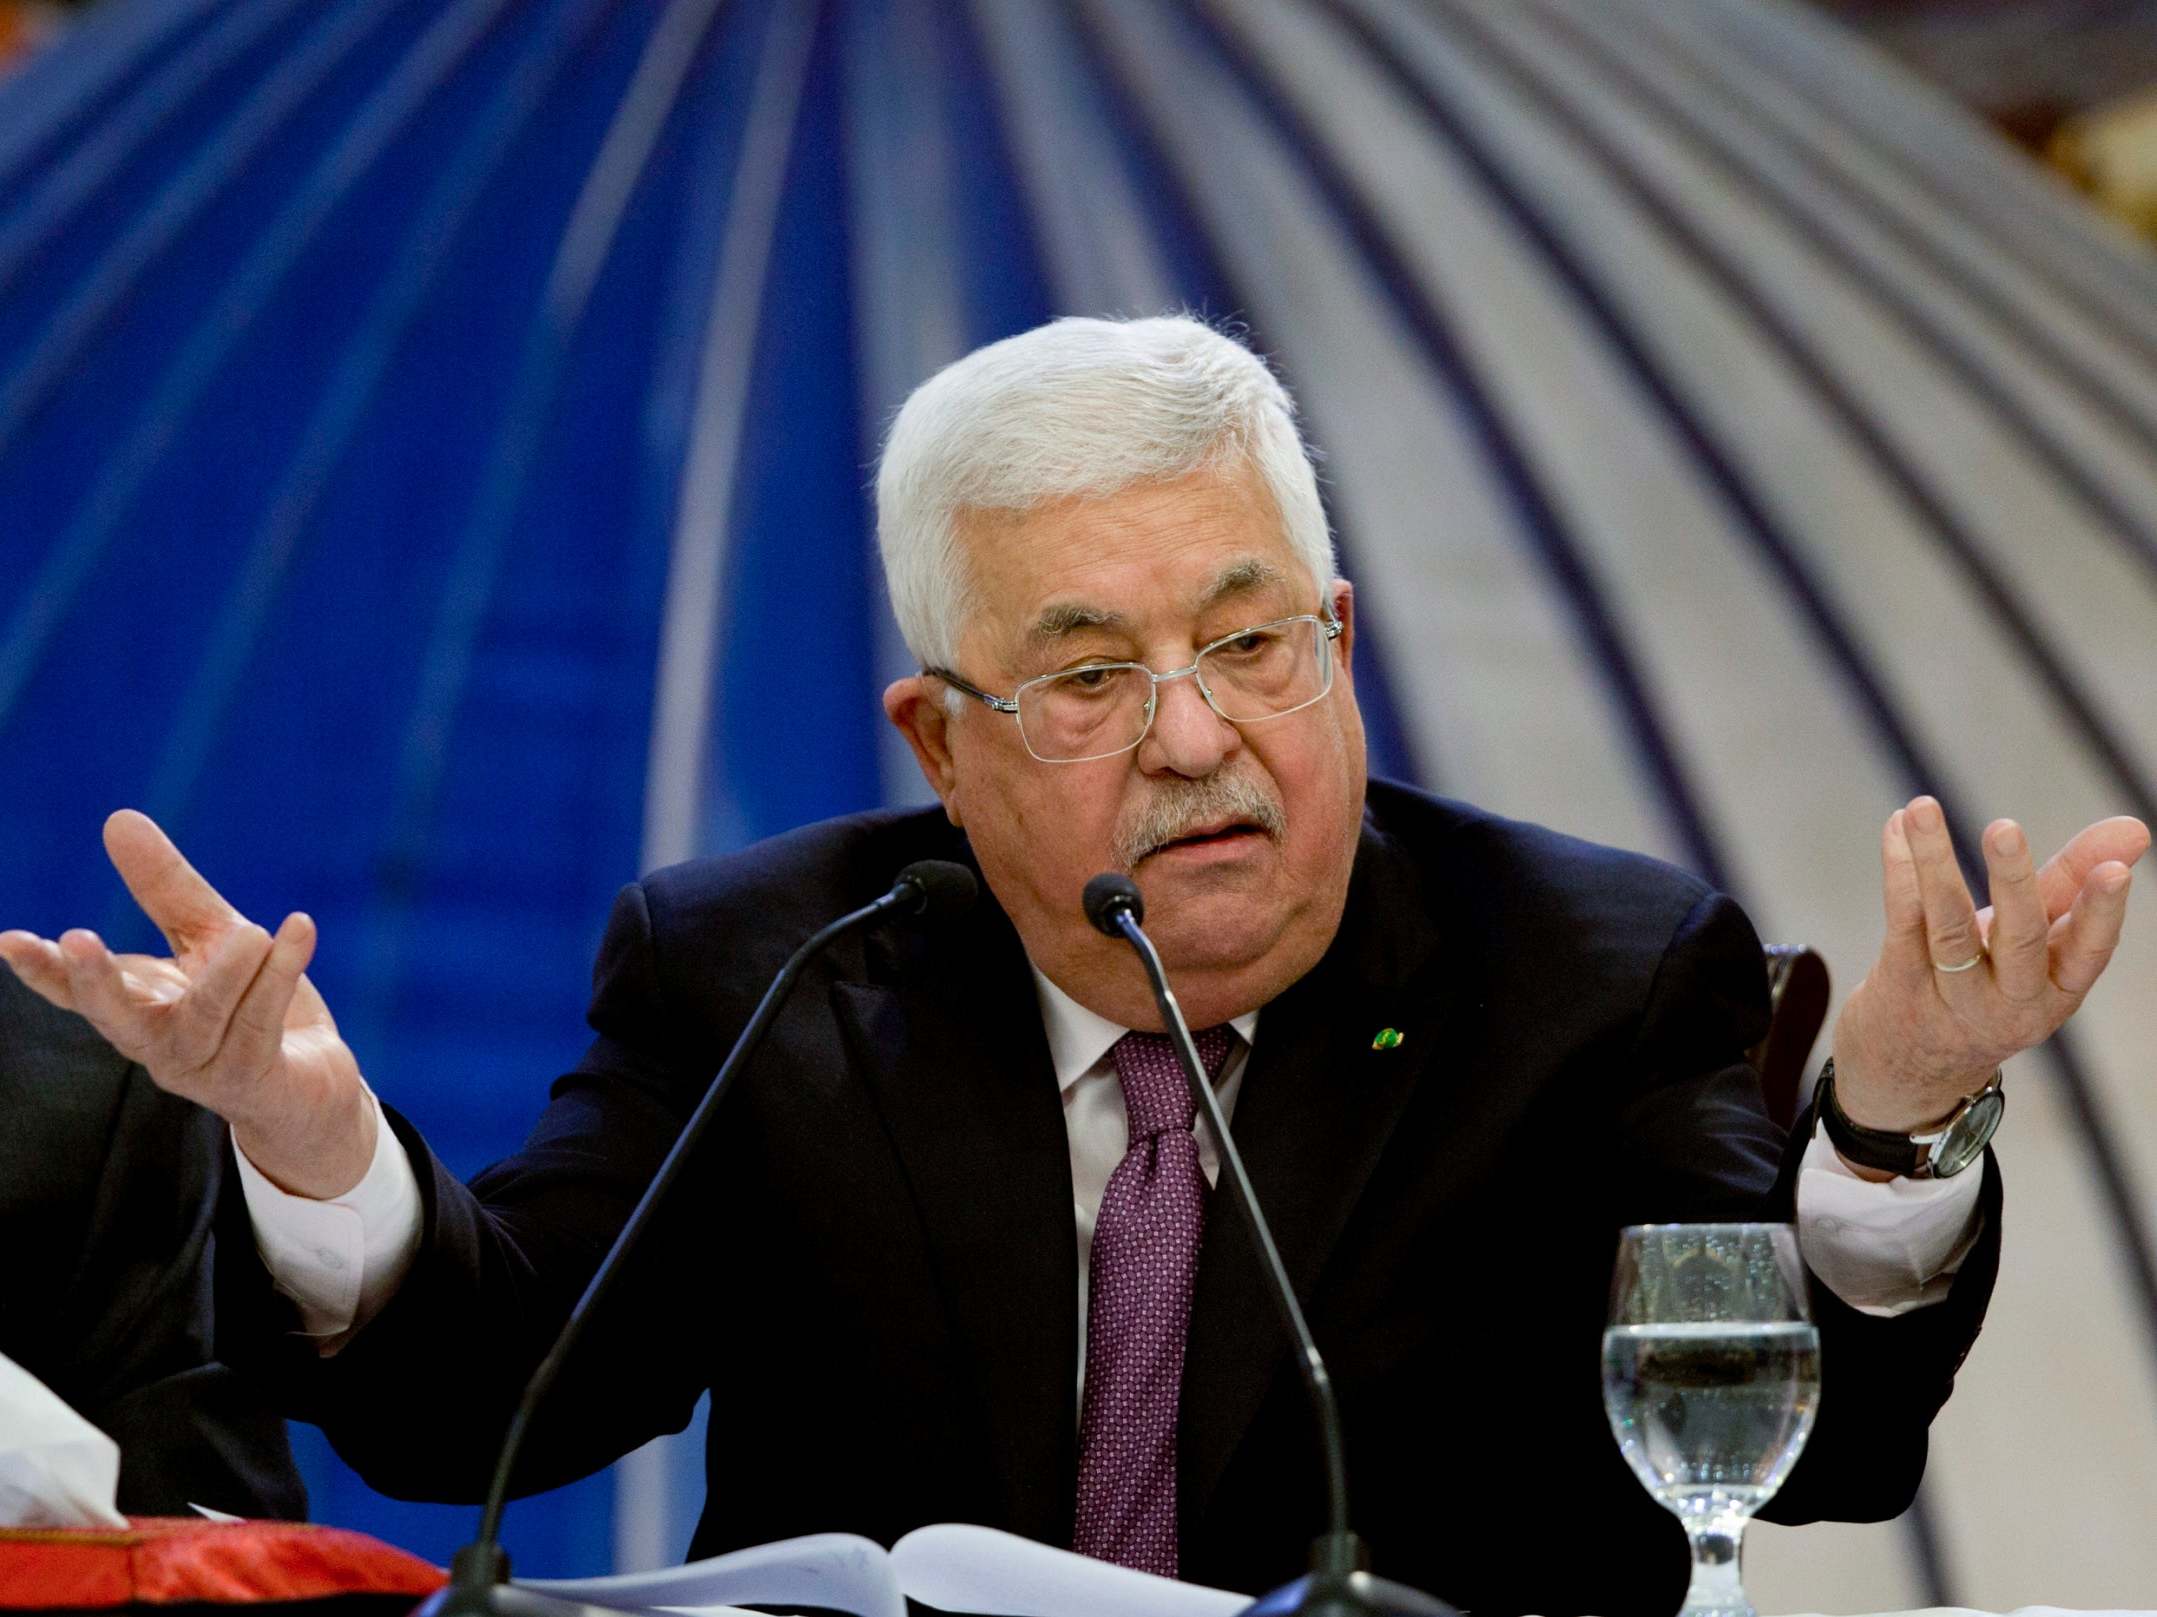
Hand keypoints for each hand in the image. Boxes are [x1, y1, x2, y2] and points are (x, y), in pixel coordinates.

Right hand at [0, 811, 374, 1197]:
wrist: (311, 1086)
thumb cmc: (251, 1005)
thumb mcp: (209, 936)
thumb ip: (165, 887)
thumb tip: (117, 817)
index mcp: (140, 1006)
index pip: (80, 992)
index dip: (44, 970)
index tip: (10, 941)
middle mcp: (160, 1044)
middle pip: (117, 1018)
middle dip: (95, 981)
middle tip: (75, 938)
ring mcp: (205, 1068)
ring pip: (206, 1015)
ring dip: (227, 971)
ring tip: (252, 932)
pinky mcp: (255, 1080)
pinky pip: (262, 1022)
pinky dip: (281, 973)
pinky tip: (299, 928)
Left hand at [1832, 795, 2147, 1136]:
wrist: (1910, 1066)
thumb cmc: (1988, 985)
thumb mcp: (2039, 946)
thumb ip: (2076, 884)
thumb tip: (2135, 828)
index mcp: (2055, 991)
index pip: (2087, 953)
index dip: (2101, 913)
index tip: (2115, 870)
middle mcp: (2007, 1001)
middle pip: (2016, 940)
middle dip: (2014, 882)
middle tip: (2004, 827)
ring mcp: (1951, 996)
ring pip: (1947, 926)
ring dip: (1932, 863)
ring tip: (1922, 809)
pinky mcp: (1899, 983)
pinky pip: (1903, 920)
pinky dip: (1899, 869)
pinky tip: (1896, 826)